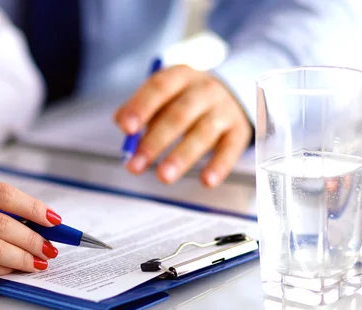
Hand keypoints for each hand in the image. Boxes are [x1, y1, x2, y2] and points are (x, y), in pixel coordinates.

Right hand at [0, 175, 61, 295]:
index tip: (52, 219)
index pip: (1, 193)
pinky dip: (1, 269)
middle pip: (2, 221)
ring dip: (22, 256)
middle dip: (33, 236)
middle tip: (50, 247)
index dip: (32, 206)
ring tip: (38, 262)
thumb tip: (23, 221)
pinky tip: (13, 269)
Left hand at [115, 65, 252, 186]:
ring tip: (163, 177)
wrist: (231, 93)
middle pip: (178, 115)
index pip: (159, 88)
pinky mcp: (239, 130)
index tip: (126, 129)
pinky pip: (230, 149)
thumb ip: (139, 108)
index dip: (141, 107)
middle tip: (135, 165)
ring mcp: (224, 110)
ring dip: (181, 157)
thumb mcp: (162, 95)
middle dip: (155, 142)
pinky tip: (206, 181)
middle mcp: (204, 89)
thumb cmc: (183, 98)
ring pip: (203, 133)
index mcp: (180, 76)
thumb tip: (122, 123)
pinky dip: (219, 166)